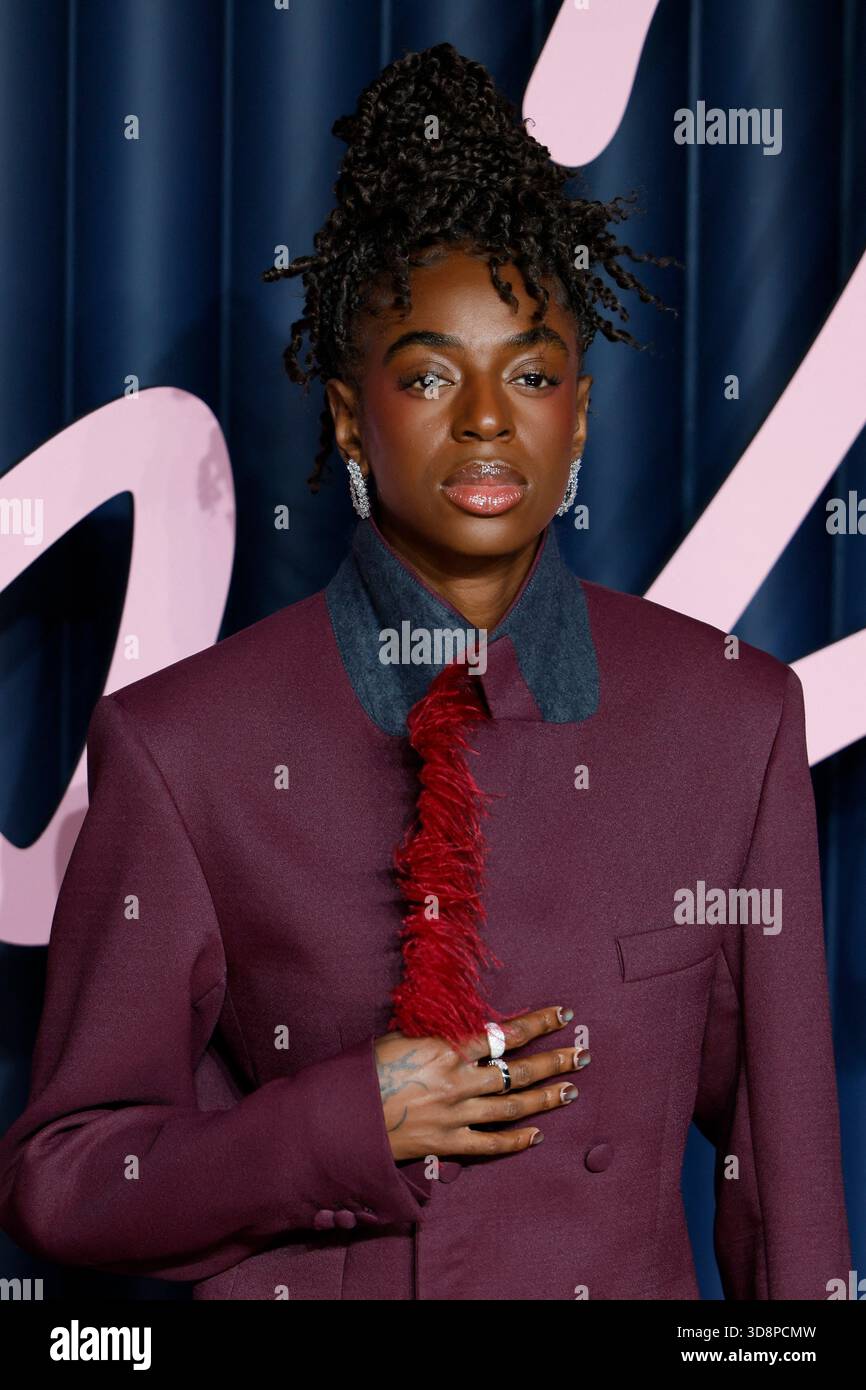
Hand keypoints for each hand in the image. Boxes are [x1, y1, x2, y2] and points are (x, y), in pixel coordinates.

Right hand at [374, 1006, 589, 1161]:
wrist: (341, 1115)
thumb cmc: (366, 1068)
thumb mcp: (403, 1035)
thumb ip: (439, 1031)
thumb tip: (467, 1022)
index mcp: (447, 1047)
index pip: (504, 1032)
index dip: (537, 1024)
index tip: (562, 1015)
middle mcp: (458, 1080)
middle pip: (518, 1071)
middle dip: (554, 1061)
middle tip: (582, 1055)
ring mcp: (455, 1115)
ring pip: (512, 1106)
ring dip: (545, 1098)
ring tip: (570, 1090)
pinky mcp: (447, 1143)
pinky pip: (490, 1144)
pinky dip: (516, 1140)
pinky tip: (537, 1134)